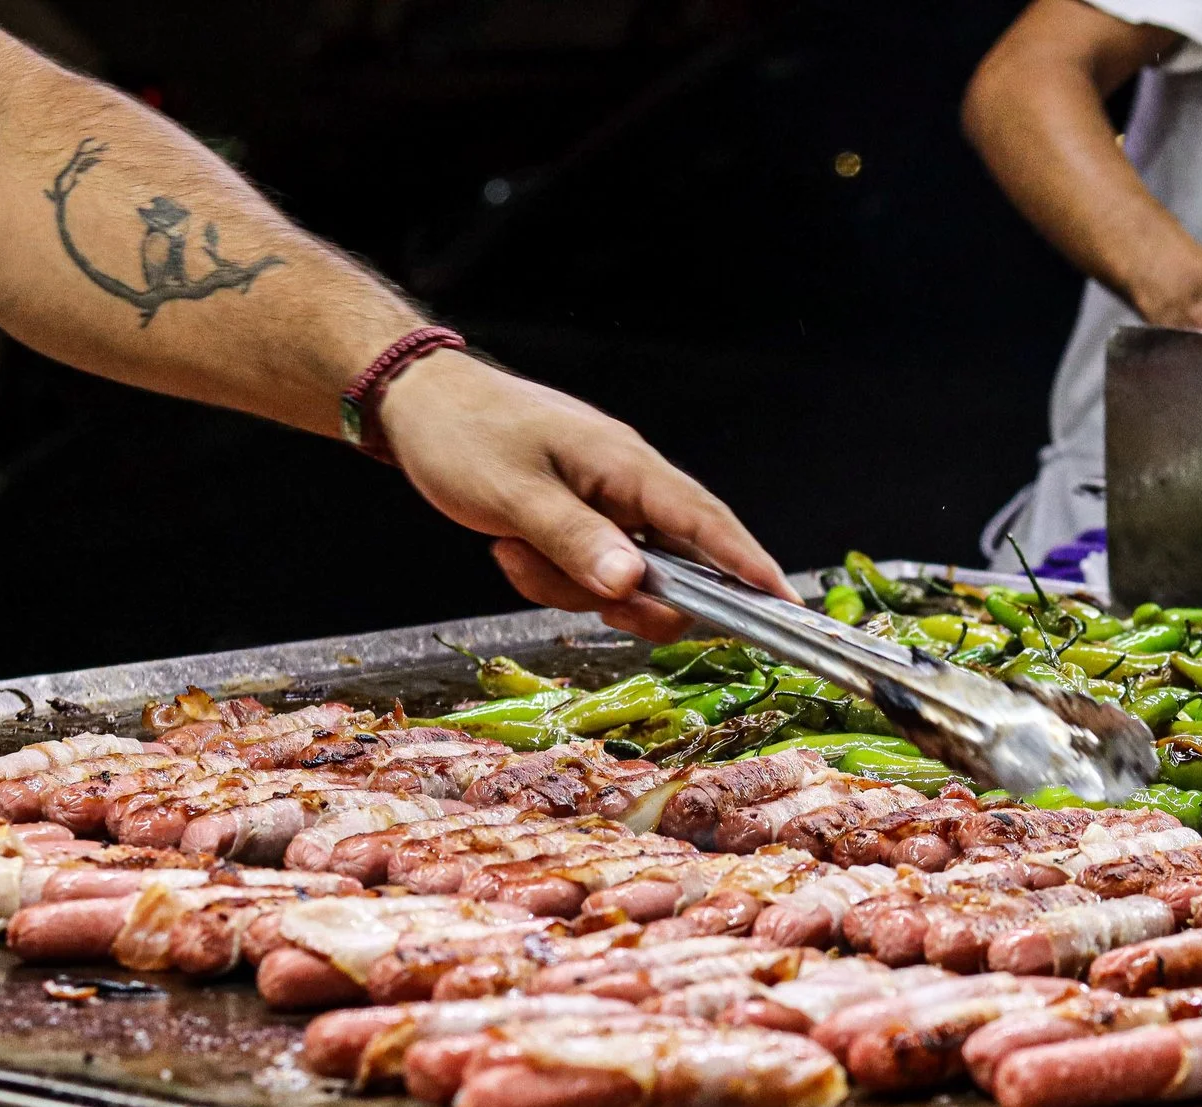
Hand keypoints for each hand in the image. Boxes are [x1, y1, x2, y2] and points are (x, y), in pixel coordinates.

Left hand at [379, 351, 794, 639]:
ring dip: (572, 586)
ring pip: (625, 576)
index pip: (707, 523)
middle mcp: (629, 484)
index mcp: (626, 466)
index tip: (785, 608)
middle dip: (628, 598)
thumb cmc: (462, 436)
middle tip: (586, 602)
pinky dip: (554, 575)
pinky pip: (591, 568)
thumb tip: (633, 585)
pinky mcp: (583, 516)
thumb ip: (575, 542)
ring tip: (515, 552)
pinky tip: (512, 548)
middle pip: (672, 565)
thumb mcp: (512, 495)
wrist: (415, 403)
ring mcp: (607, 501)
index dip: (749, 567)